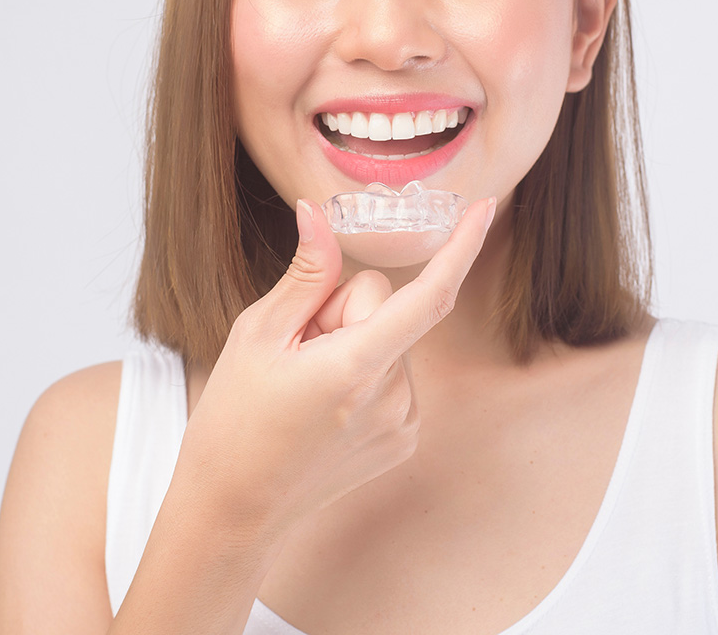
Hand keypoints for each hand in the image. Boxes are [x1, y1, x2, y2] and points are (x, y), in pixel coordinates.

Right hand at [178, 195, 495, 538]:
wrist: (233, 508)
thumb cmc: (235, 419)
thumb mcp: (257, 334)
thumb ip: (305, 274)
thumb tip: (319, 215)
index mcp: (356, 367)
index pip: (428, 297)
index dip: (461, 248)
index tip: (484, 208)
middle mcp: (393, 397)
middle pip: (386, 307)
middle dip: (344, 308)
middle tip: (298, 348)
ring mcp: (403, 423)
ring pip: (390, 339)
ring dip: (353, 343)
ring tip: (307, 383)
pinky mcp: (403, 438)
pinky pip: (394, 372)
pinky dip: (365, 370)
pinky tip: (325, 402)